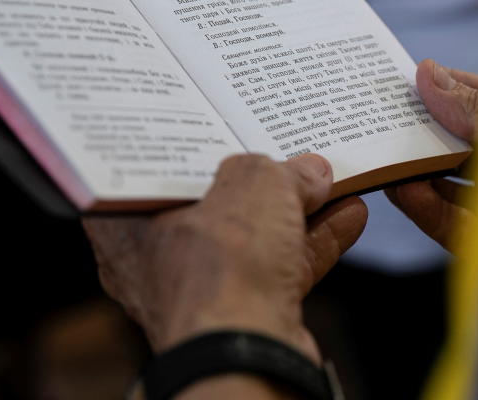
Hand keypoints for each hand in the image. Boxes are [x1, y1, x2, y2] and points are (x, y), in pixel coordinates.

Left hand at [83, 154, 367, 362]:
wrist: (248, 352)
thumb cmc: (220, 270)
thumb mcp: (254, 182)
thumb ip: (281, 169)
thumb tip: (307, 172)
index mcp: (127, 220)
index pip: (156, 169)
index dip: (196, 144)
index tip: (228, 126)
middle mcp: (156, 258)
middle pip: (216, 202)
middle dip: (264, 180)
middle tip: (292, 152)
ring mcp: (203, 289)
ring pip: (256, 237)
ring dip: (299, 209)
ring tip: (334, 178)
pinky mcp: (244, 313)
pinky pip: (282, 268)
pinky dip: (315, 242)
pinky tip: (349, 215)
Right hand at [385, 59, 477, 251]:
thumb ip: (471, 104)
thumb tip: (426, 72)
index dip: (448, 87)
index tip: (409, 80)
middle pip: (467, 144)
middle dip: (426, 133)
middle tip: (382, 122)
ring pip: (458, 185)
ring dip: (419, 172)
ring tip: (385, 157)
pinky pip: (456, 225)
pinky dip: (427, 209)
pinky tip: (403, 189)